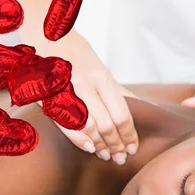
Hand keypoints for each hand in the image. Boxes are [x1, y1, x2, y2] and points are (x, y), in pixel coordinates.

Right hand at [29, 33, 138, 164]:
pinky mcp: (48, 97)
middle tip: (120, 158)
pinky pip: (66, 125)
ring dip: (100, 146)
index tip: (133, 149)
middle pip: (107, 124)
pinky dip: (80, 140)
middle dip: (116, 145)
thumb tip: (148, 109)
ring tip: (106, 155)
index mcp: (102, 77)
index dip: (129, 136)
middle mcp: (85, 84)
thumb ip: (121, 93)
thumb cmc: (78, 57)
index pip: (122, 114)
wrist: (46, 36)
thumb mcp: (102, 72)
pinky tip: (90, 148)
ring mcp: (66, 91)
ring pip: (89, 127)